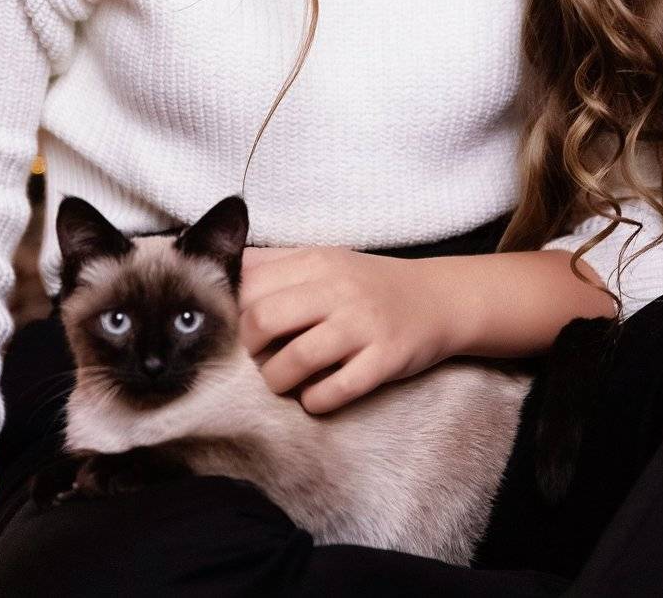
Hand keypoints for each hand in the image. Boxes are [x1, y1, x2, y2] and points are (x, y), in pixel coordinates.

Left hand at [237, 246, 454, 413]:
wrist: (439, 299)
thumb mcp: (326, 260)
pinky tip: (316, 396)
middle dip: (250, 351)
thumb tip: (222, 271)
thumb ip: (276, 265)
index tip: (239, 332)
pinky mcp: (385, 359)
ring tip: (285, 382)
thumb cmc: (369, 285)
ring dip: (277, 382)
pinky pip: (334, 391)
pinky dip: (314, 402)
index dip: (232, 316)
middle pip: (262, 321)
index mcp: (317, 261)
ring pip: (293, 361)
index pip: (248, 287)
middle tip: (261, 360)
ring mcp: (363, 324)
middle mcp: (338, 289)